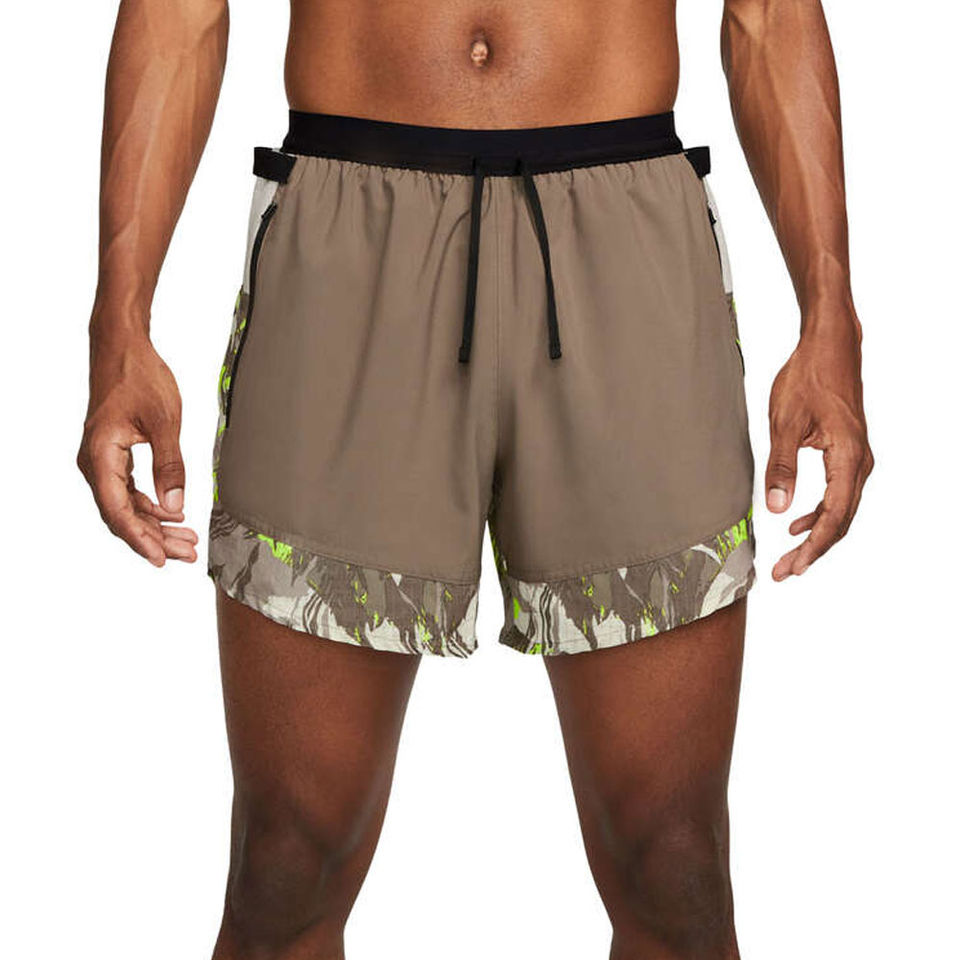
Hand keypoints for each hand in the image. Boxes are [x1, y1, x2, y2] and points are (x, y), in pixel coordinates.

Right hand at [78, 328, 197, 565]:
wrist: (121, 347)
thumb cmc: (139, 376)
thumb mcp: (164, 421)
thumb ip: (170, 466)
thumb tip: (176, 507)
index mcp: (101, 455)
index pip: (117, 511)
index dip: (140, 539)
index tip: (161, 559)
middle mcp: (95, 463)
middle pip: (121, 515)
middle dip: (154, 538)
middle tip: (187, 554)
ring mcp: (102, 460)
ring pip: (126, 506)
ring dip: (155, 525)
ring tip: (187, 541)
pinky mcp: (112, 455)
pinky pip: (128, 491)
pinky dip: (150, 506)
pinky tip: (173, 517)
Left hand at [765, 312, 872, 580]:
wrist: (830, 346)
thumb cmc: (808, 377)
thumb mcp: (784, 423)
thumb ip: (781, 467)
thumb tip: (778, 510)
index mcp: (848, 457)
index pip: (834, 516)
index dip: (813, 548)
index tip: (791, 568)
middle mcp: (860, 462)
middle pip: (841, 520)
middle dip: (813, 551)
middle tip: (785, 573)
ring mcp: (857, 457)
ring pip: (842, 509)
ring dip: (817, 535)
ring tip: (789, 558)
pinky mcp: (849, 452)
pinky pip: (840, 493)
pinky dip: (821, 513)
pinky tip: (799, 523)